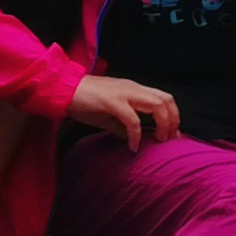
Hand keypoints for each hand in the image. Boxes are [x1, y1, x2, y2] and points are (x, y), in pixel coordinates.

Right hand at [64, 75, 182, 147]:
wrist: (62, 89)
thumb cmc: (83, 100)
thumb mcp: (108, 114)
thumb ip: (122, 125)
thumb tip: (134, 138)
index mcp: (133, 89)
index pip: (163, 97)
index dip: (173, 115)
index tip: (172, 133)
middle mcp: (132, 88)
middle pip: (166, 99)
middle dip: (173, 119)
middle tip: (170, 138)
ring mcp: (123, 93)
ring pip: (157, 104)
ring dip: (163, 124)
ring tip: (159, 140)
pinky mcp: (112, 101)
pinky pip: (132, 120)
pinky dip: (137, 135)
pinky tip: (133, 147)